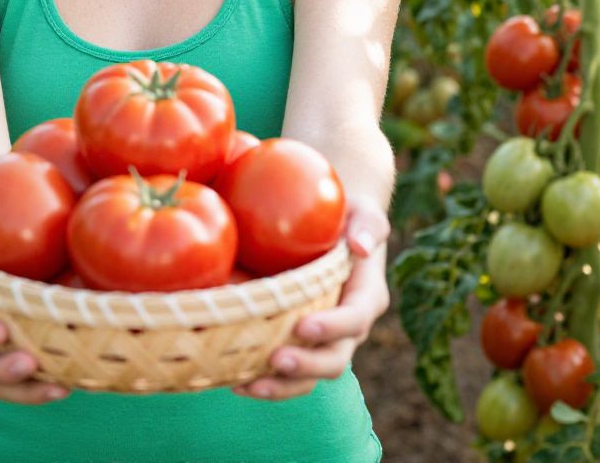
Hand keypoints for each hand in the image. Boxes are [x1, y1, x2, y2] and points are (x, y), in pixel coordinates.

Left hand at [231, 195, 390, 399]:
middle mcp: (345, 329)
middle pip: (332, 360)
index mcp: (365, 299)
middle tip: (275, 360)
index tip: (303, 326)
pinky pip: (283, 372)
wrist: (332, 227)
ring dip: (279, 386)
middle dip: (306, 366)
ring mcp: (321, 340)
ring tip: (246, 385)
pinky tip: (231, 380)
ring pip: (307, 377)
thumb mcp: (364, 213)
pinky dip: (260, 379)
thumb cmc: (348, 215)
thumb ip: (369, 226)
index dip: (332, 327)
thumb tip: (361, 247)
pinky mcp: (296, 342)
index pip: (354, 320)